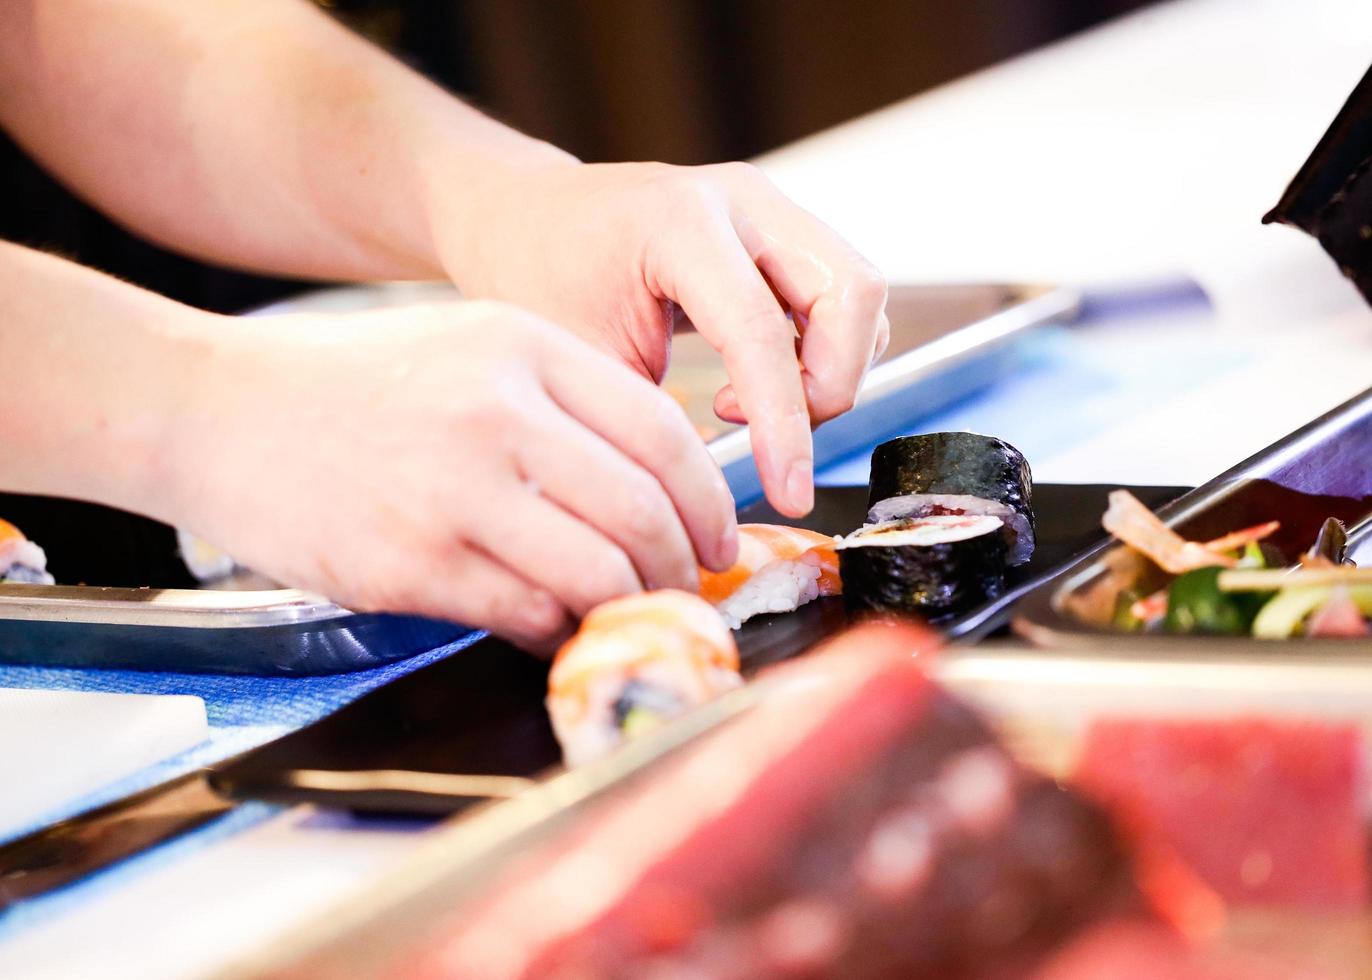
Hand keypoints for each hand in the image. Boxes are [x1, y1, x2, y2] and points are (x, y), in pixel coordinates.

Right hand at [163, 302, 737, 650]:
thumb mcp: (468, 349)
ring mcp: (453, 491)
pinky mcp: (411, 563)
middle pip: (643, 510)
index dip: (708, 500)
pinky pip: (527, 614)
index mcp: (524, 349)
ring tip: (629, 615)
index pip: (662, 433)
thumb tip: (654, 491)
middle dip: (684, 567)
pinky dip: (560, 630)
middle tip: (687, 591)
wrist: (213, 409)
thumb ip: (561, 406)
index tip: (718, 538)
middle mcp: (497, 413)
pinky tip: (556, 626)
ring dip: (631, 608)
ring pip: (598, 573)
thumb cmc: (348, 385)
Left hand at [430, 161, 889, 516]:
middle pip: (852, 292)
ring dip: (830, 369)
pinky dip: (820, 353)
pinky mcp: (781, 230)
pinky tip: (749, 380)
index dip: (785, 425)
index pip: (763, 332)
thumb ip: (650, 423)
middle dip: (833, 385)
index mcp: (679, 221)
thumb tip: (707, 501)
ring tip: (745, 406)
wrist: (525, 219)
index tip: (789, 494)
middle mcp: (740, 201)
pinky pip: (840, 296)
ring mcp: (769, 208)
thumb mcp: (578, 363)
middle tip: (772, 439)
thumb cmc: (539, 282)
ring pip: (859, 294)